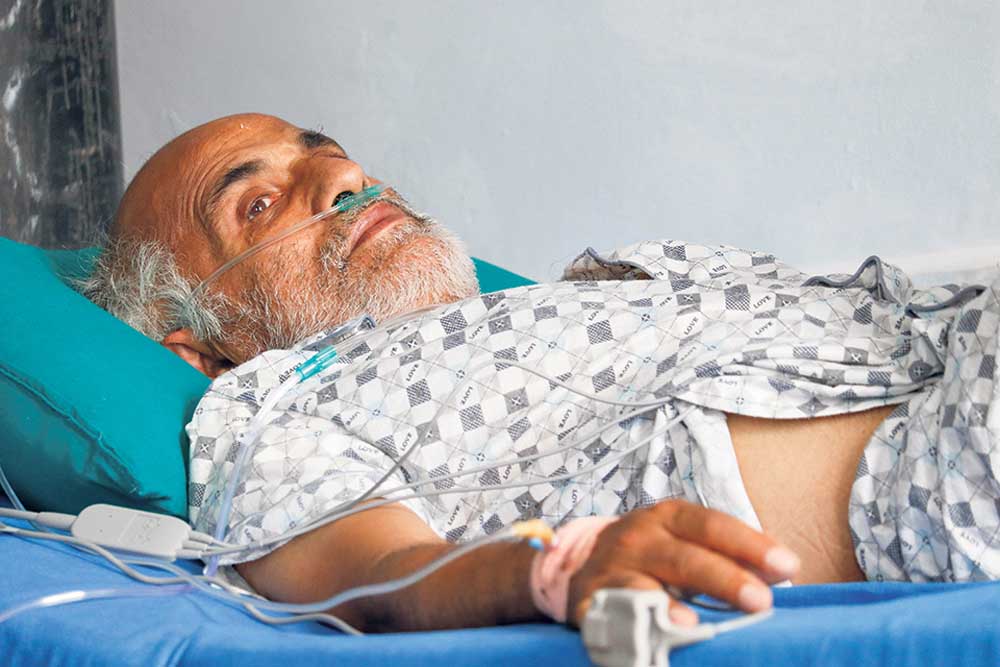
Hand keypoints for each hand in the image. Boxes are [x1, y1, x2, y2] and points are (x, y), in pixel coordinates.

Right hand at [566, 499, 799, 626]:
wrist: (586, 567)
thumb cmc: (653, 557)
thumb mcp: (685, 542)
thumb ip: (728, 554)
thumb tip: (783, 571)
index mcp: (668, 518)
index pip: (713, 526)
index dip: (750, 545)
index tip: (787, 566)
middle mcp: (639, 537)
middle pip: (685, 558)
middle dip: (724, 579)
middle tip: (760, 602)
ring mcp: (612, 569)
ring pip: (644, 587)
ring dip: (670, 606)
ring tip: (694, 624)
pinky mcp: (589, 600)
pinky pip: (612, 616)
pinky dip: (630, 626)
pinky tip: (650, 636)